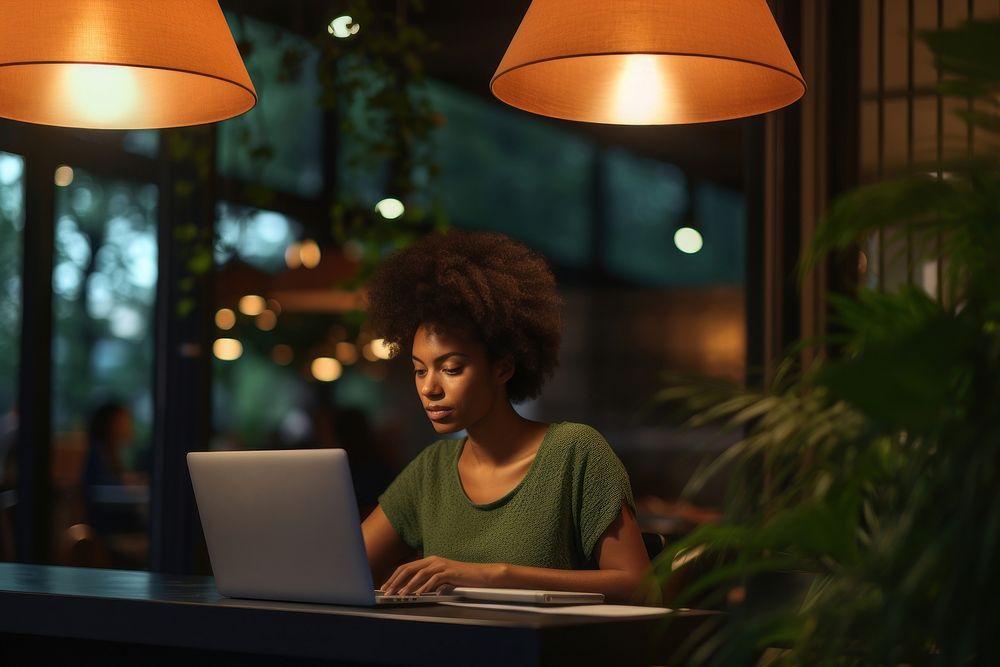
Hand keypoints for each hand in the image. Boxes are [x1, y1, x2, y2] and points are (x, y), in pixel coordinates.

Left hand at [381, 556, 500, 595]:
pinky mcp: (450, 572)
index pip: (406, 567)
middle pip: (409, 568)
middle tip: (387, 591)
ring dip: (408, 585)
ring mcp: (441, 565)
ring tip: (400, 595)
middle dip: (396, 581)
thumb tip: (411, 590)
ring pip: (420, 573)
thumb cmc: (460, 578)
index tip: (385, 587)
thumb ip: (427, 581)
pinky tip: (419, 594)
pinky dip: (425, 587)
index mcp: (429, 561)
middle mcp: (433, 560)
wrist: (480, 575)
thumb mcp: (440, 579)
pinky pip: (434, 579)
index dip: (394, 577)